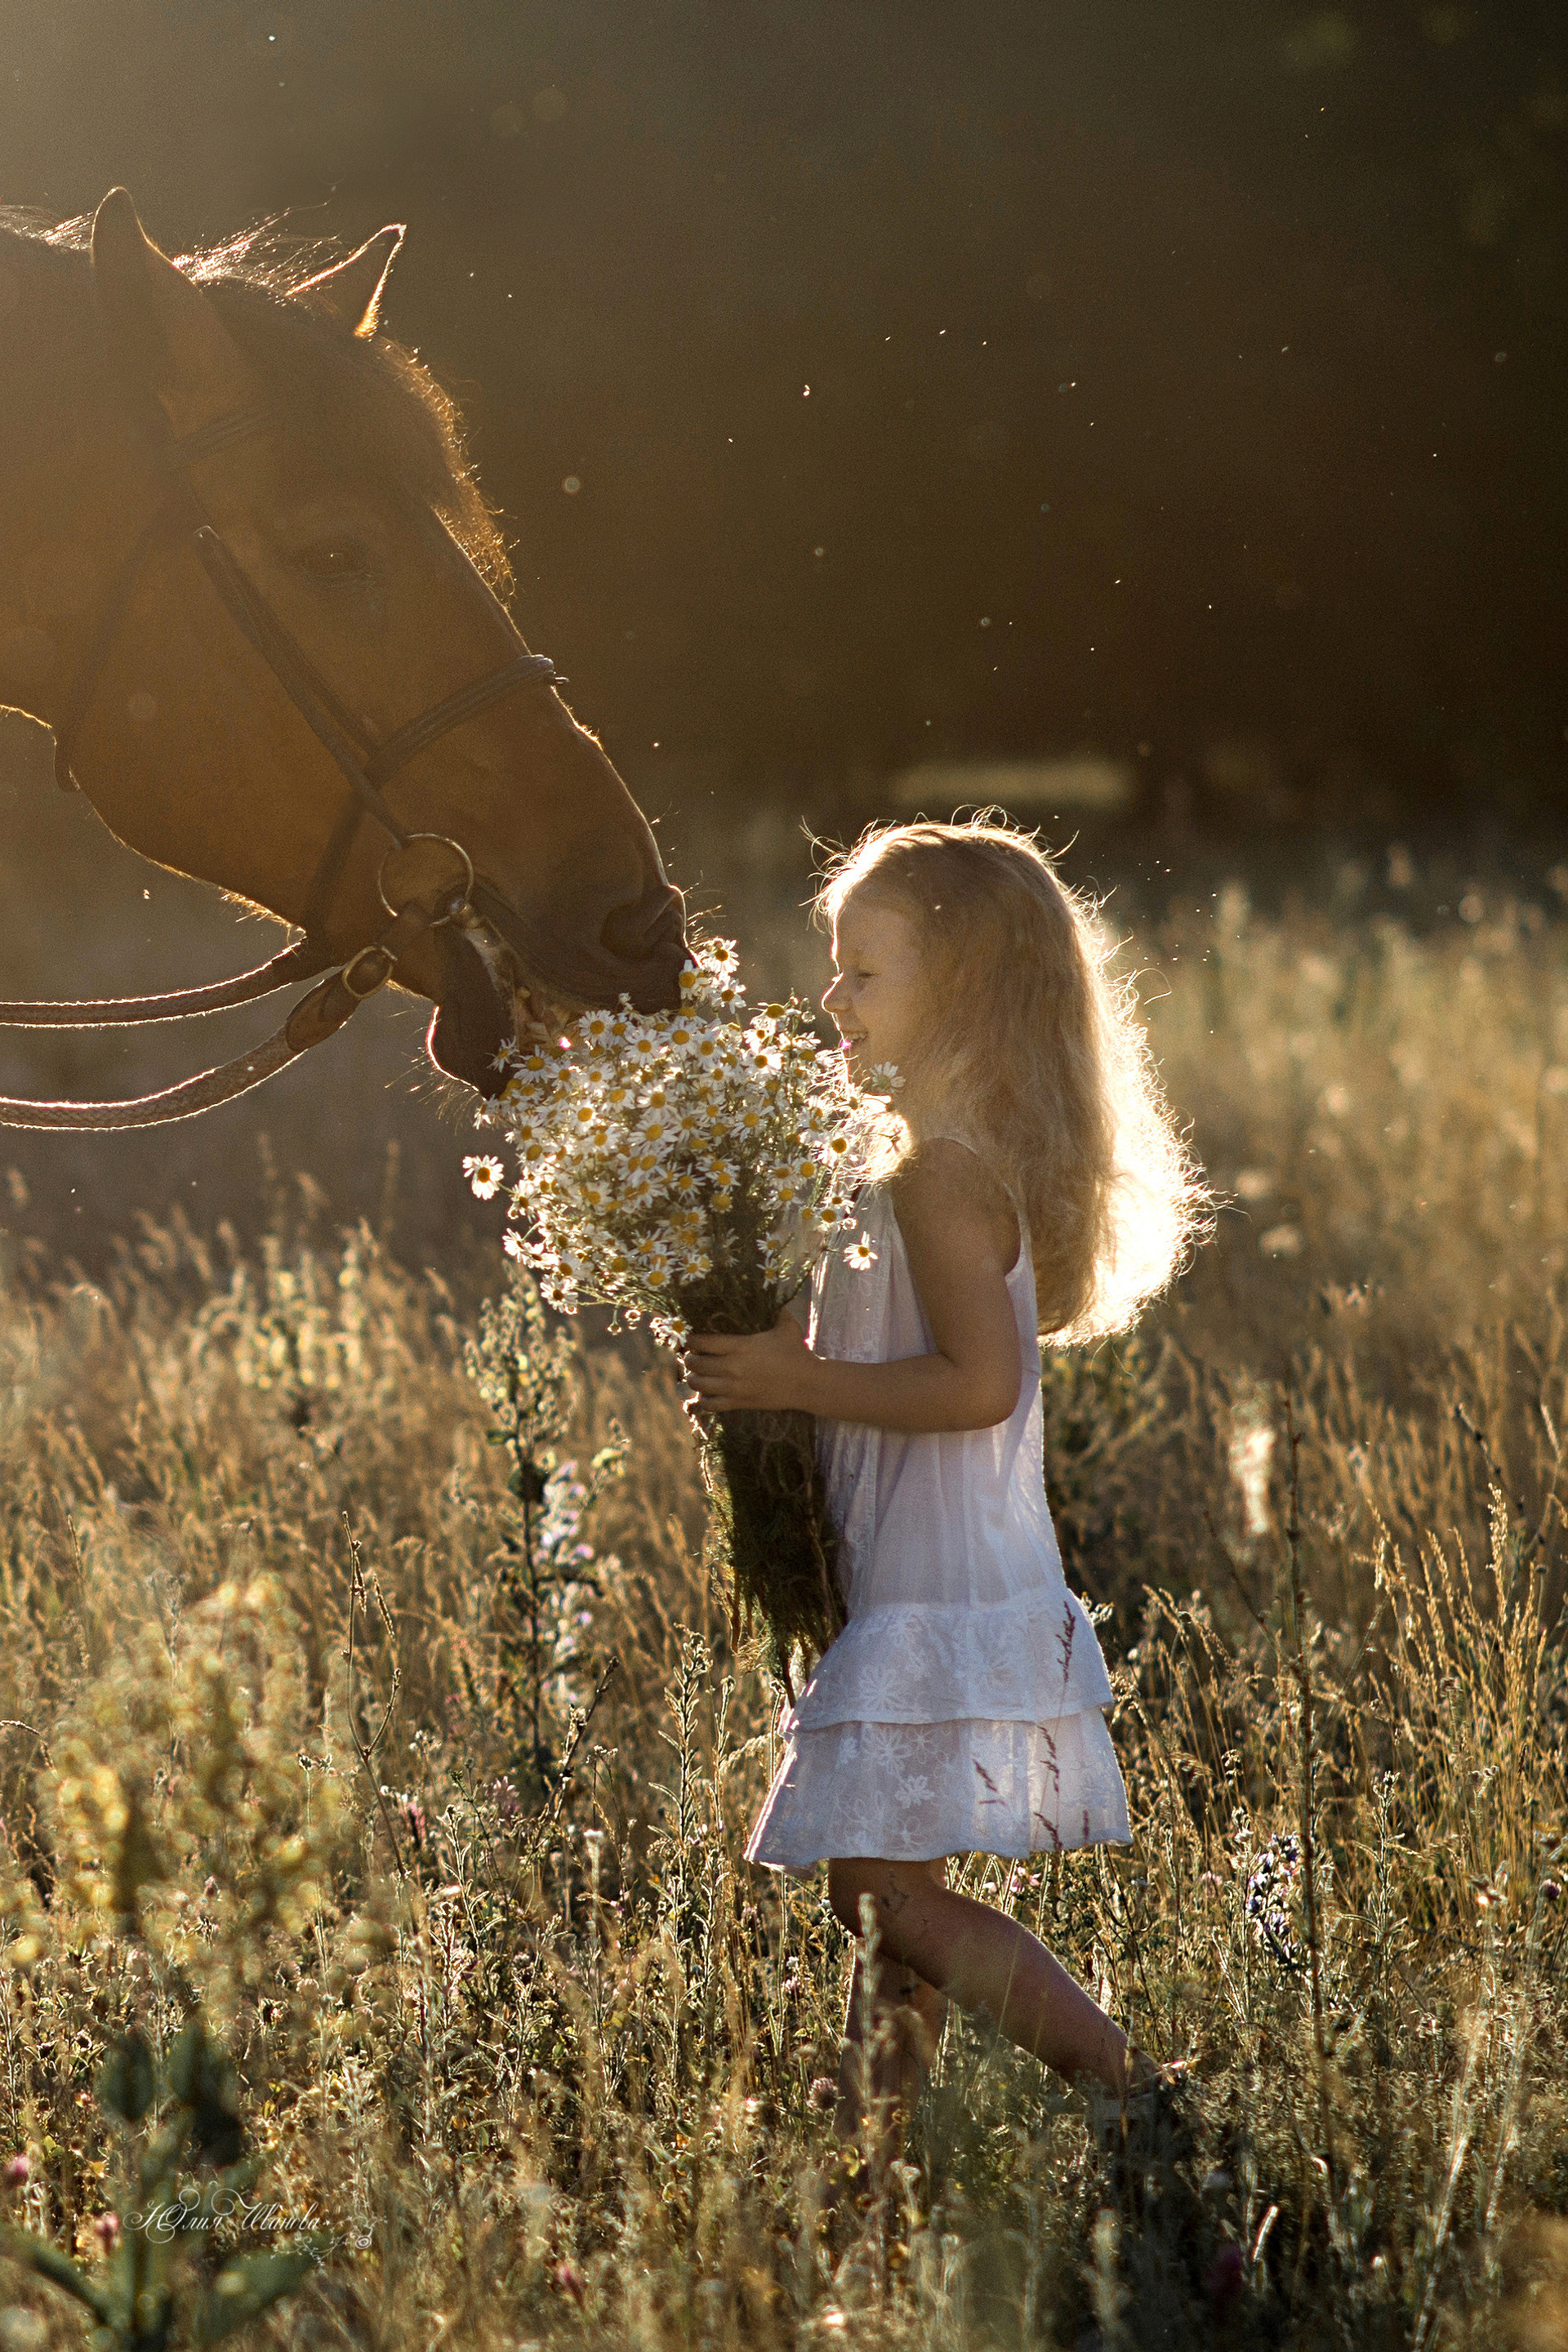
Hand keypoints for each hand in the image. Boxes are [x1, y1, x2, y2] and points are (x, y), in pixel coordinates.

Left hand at [683, 1311, 814, 1413]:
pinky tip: (704, 1395)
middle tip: (691, 1357)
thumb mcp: (787, 1327)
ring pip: (699, 1385)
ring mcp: (735, 1387)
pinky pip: (712, 1405)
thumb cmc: (797, 1353)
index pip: (703, 1342)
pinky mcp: (740, 1403)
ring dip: (693, 1379)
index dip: (692, 1341)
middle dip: (690, 1360)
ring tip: (695, 1375)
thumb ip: (777, 1311)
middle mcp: (733, 1367)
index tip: (690, 1339)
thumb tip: (774, 1296)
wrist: (808, 1383)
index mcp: (741, 1346)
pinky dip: (704, 1401)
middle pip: (696, 1364)